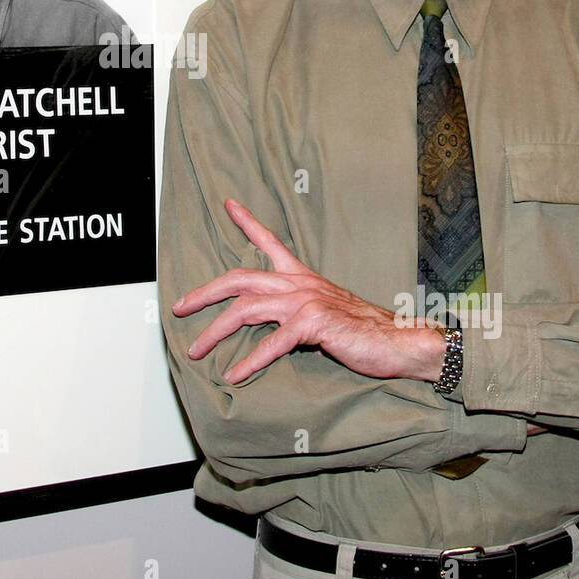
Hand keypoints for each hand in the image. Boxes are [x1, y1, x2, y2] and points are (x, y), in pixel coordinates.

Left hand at [171, 199, 443, 384]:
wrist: (399, 341)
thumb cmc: (362, 330)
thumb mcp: (323, 311)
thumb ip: (294, 311)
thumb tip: (266, 322)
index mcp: (301, 277)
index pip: (270, 241)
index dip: (247, 222)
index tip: (228, 204)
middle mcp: (299, 283)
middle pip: (239, 278)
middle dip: (204, 293)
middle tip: (179, 307)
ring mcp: (306, 301)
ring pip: (246, 310)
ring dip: (215, 331)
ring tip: (196, 350)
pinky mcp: (314, 324)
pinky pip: (273, 342)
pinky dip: (250, 360)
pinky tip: (234, 374)